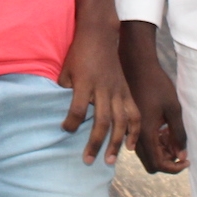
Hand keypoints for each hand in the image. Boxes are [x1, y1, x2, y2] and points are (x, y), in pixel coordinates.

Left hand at [59, 24, 140, 164]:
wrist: (100, 36)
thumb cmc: (79, 54)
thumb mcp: (66, 70)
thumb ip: (65, 90)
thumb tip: (64, 111)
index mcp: (85, 83)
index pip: (78, 109)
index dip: (71, 123)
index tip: (65, 130)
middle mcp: (103, 89)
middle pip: (101, 121)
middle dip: (95, 143)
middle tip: (87, 160)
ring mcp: (118, 91)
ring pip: (120, 121)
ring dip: (115, 143)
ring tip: (109, 161)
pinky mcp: (126, 91)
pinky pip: (133, 114)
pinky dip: (133, 131)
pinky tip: (130, 146)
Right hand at [118, 20, 187, 173]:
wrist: (137, 66)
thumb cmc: (157, 85)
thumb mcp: (174, 109)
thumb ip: (178, 135)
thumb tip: (182, 155)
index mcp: (145, 133)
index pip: (158, 164)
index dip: (174, 167)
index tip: (187, 159)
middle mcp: (134, 136)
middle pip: (151, 163)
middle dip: (167, 160)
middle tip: (179, 146)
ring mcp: (130, 130)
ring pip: (146, 154)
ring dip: (161, 151)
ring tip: (171, 134)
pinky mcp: (130, 124)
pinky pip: (142, 143)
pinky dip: (154, 142)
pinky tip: (162, 127)